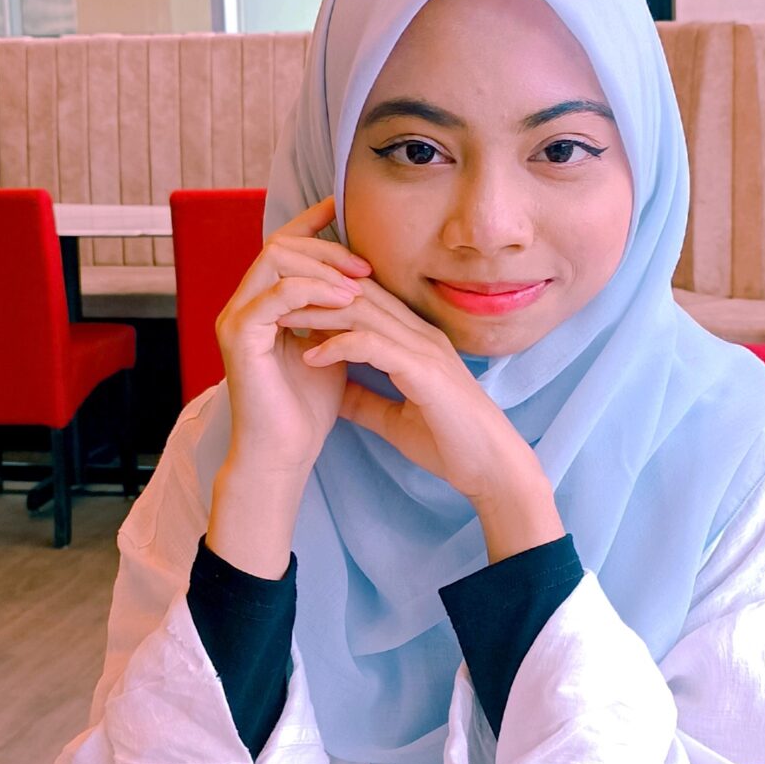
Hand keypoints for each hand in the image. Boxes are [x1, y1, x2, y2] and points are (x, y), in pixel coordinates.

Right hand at [207, 196, 370, 577]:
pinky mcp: (240, 337)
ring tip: (360, 281)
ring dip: (322, 267)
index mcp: (260, 305)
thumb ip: (335, 314)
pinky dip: (313, 292)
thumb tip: (360, 284)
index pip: (282, 249)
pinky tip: (345, 301)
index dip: (312, 225)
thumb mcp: (329, 348)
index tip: (344, 210)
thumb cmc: (306, 410)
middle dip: (326, 249)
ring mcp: (237, 319)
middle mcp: (243, 306)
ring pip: (274, 261)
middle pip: (278, 246)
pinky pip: (276, 295)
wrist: (286, 453)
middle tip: (365, 263)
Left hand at [298, 279, 563, 560]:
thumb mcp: (396, 419)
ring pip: (363, 313)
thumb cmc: (451, 445)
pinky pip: (373, 345)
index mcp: (417, 342)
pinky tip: (310, 356)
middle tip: (273, 300)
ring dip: (318, 314)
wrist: (491, 469)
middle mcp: (422, 336)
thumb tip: (334, 393)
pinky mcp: (425, 371)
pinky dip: (338, 346)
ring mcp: (425, 350)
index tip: (287, 308)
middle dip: (314, 294)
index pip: (366, 303)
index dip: (325, 299)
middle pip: (360, 296)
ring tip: (280, 320)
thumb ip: (367, 399)